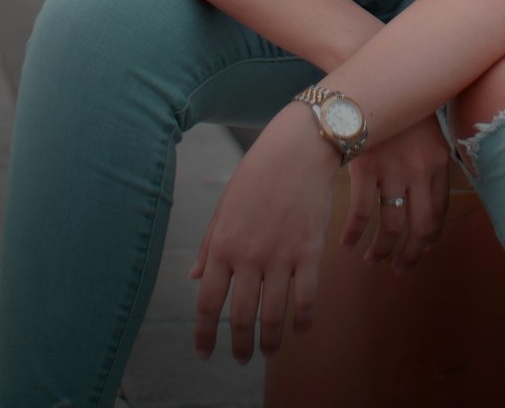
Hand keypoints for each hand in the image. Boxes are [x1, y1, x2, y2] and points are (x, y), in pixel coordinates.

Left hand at [190, 103, 339, 362]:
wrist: (300, 147)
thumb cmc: (259, 172)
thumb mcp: (226, 205)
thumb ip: (210, 245)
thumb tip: (194, 278)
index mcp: (223, 244)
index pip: (207, 302)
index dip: (204, 334)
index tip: (205, 353)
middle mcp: (249, 256)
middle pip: (241, 318)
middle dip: (239, 346)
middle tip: (240, 358)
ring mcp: (281, 256)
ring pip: (273, 317)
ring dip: (270, 343)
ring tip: (268, 351)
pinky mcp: (310, 253)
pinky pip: (305, 301)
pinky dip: (301, 323)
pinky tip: (299, 331)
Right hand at [340, 114, 450, 272]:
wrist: (374, 77)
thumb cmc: (400, 105)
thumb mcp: (427, 134)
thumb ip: (429, 165)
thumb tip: (427, 199)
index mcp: (438, 164)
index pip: (438, 215)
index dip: (428, 240)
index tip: (417, 251)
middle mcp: (419, 172)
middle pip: (419, 228)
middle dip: (409, 255)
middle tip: (399, 267)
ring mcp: (392, 171)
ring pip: (390, 226)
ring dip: (381, 251)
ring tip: (372, 261)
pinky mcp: (365, 168)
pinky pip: (361, 213)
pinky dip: (354, 233)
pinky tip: (348, 243)